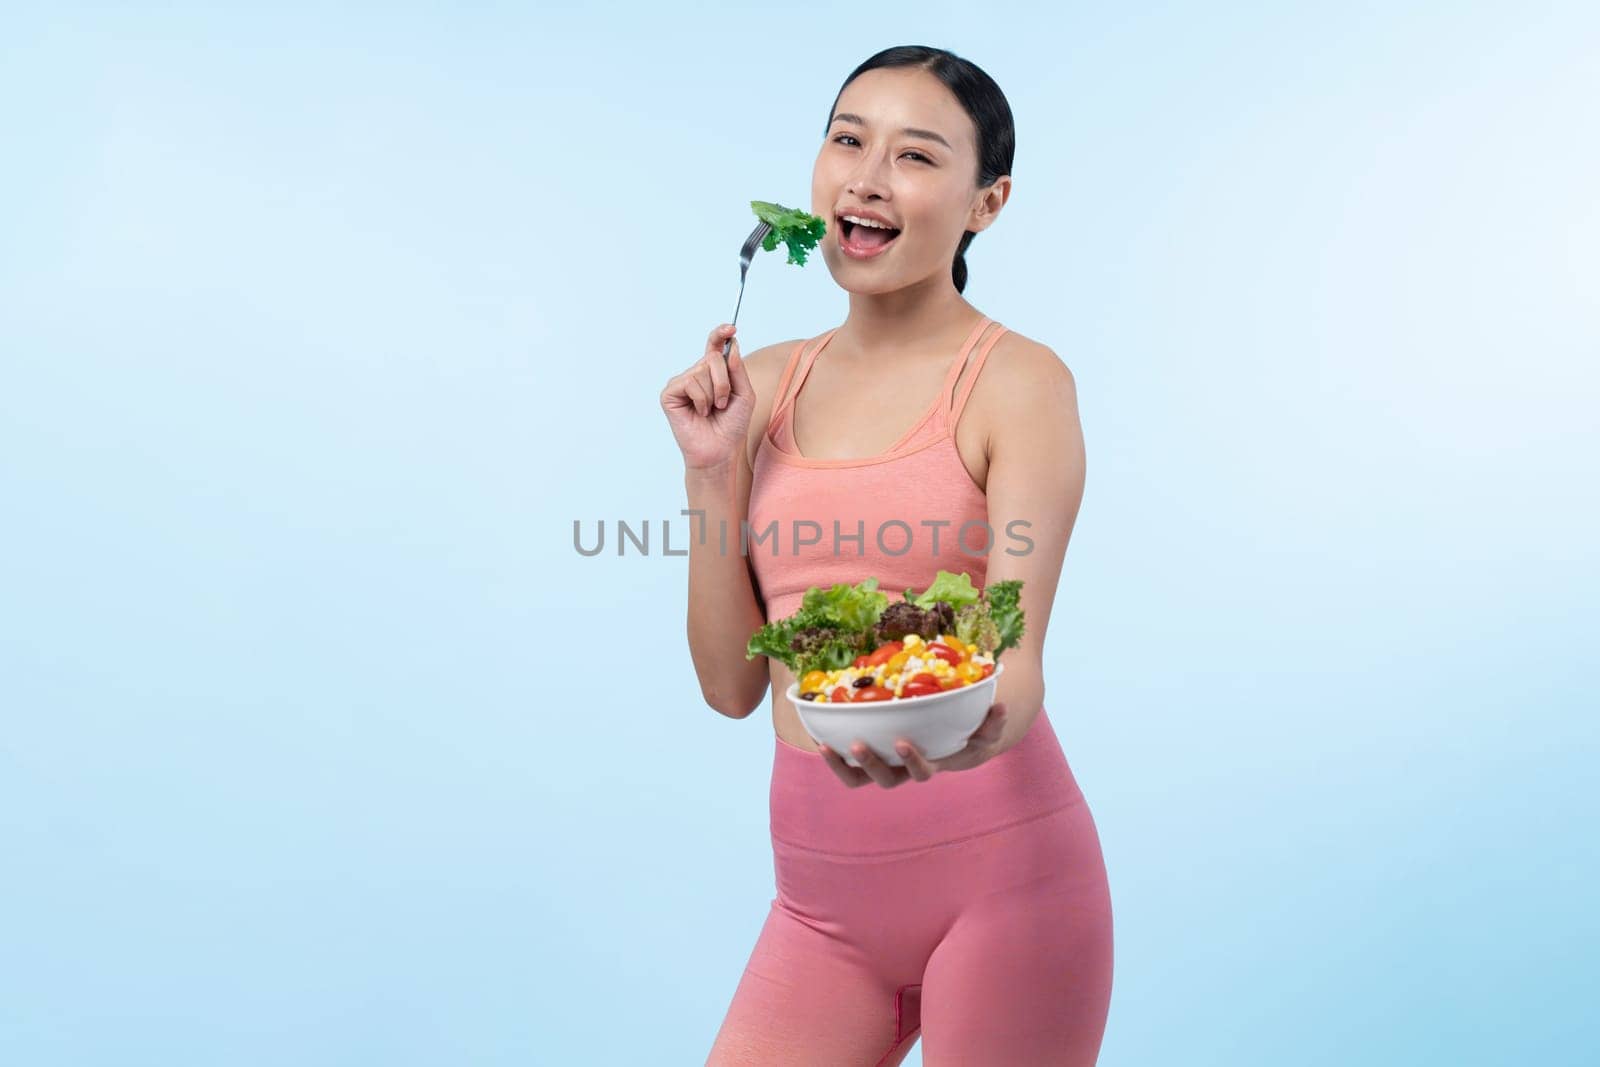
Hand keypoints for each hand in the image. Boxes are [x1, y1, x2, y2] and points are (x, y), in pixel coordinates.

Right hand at [660, 324, 755, 470]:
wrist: (719, 450)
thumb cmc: (731, 425)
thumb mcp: (744, 394)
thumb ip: (738, 369)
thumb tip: (731, 345)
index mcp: (713, 373)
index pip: (714, 346)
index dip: (720, 334)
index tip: (730, 328)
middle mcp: (695, 374)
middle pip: (712, 358)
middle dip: (724, 381)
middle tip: (723, 402)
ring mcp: (681, 382)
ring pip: (702, 371)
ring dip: (714, 394)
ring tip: (711, 410)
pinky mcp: (670, 393)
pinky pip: (690, 383)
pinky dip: (701, 400)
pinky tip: (699, 413)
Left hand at [817, 703, 1007, 788]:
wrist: (952, 738)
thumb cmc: (969, 732)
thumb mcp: (984, 729)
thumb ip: (993, 721)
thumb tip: (1000, 705)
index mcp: (932, 764)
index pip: (922, 772)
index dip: (912, 761)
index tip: (902, 741)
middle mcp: (904, 771)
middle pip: (886, 780)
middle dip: (871, 764)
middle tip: (857, 744)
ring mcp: (884, 766)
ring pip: (859, 779)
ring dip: (842, 766)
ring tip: (827, 746)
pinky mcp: (868, 757)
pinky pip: (845, 765)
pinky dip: (831, 755)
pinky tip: (818, 734)